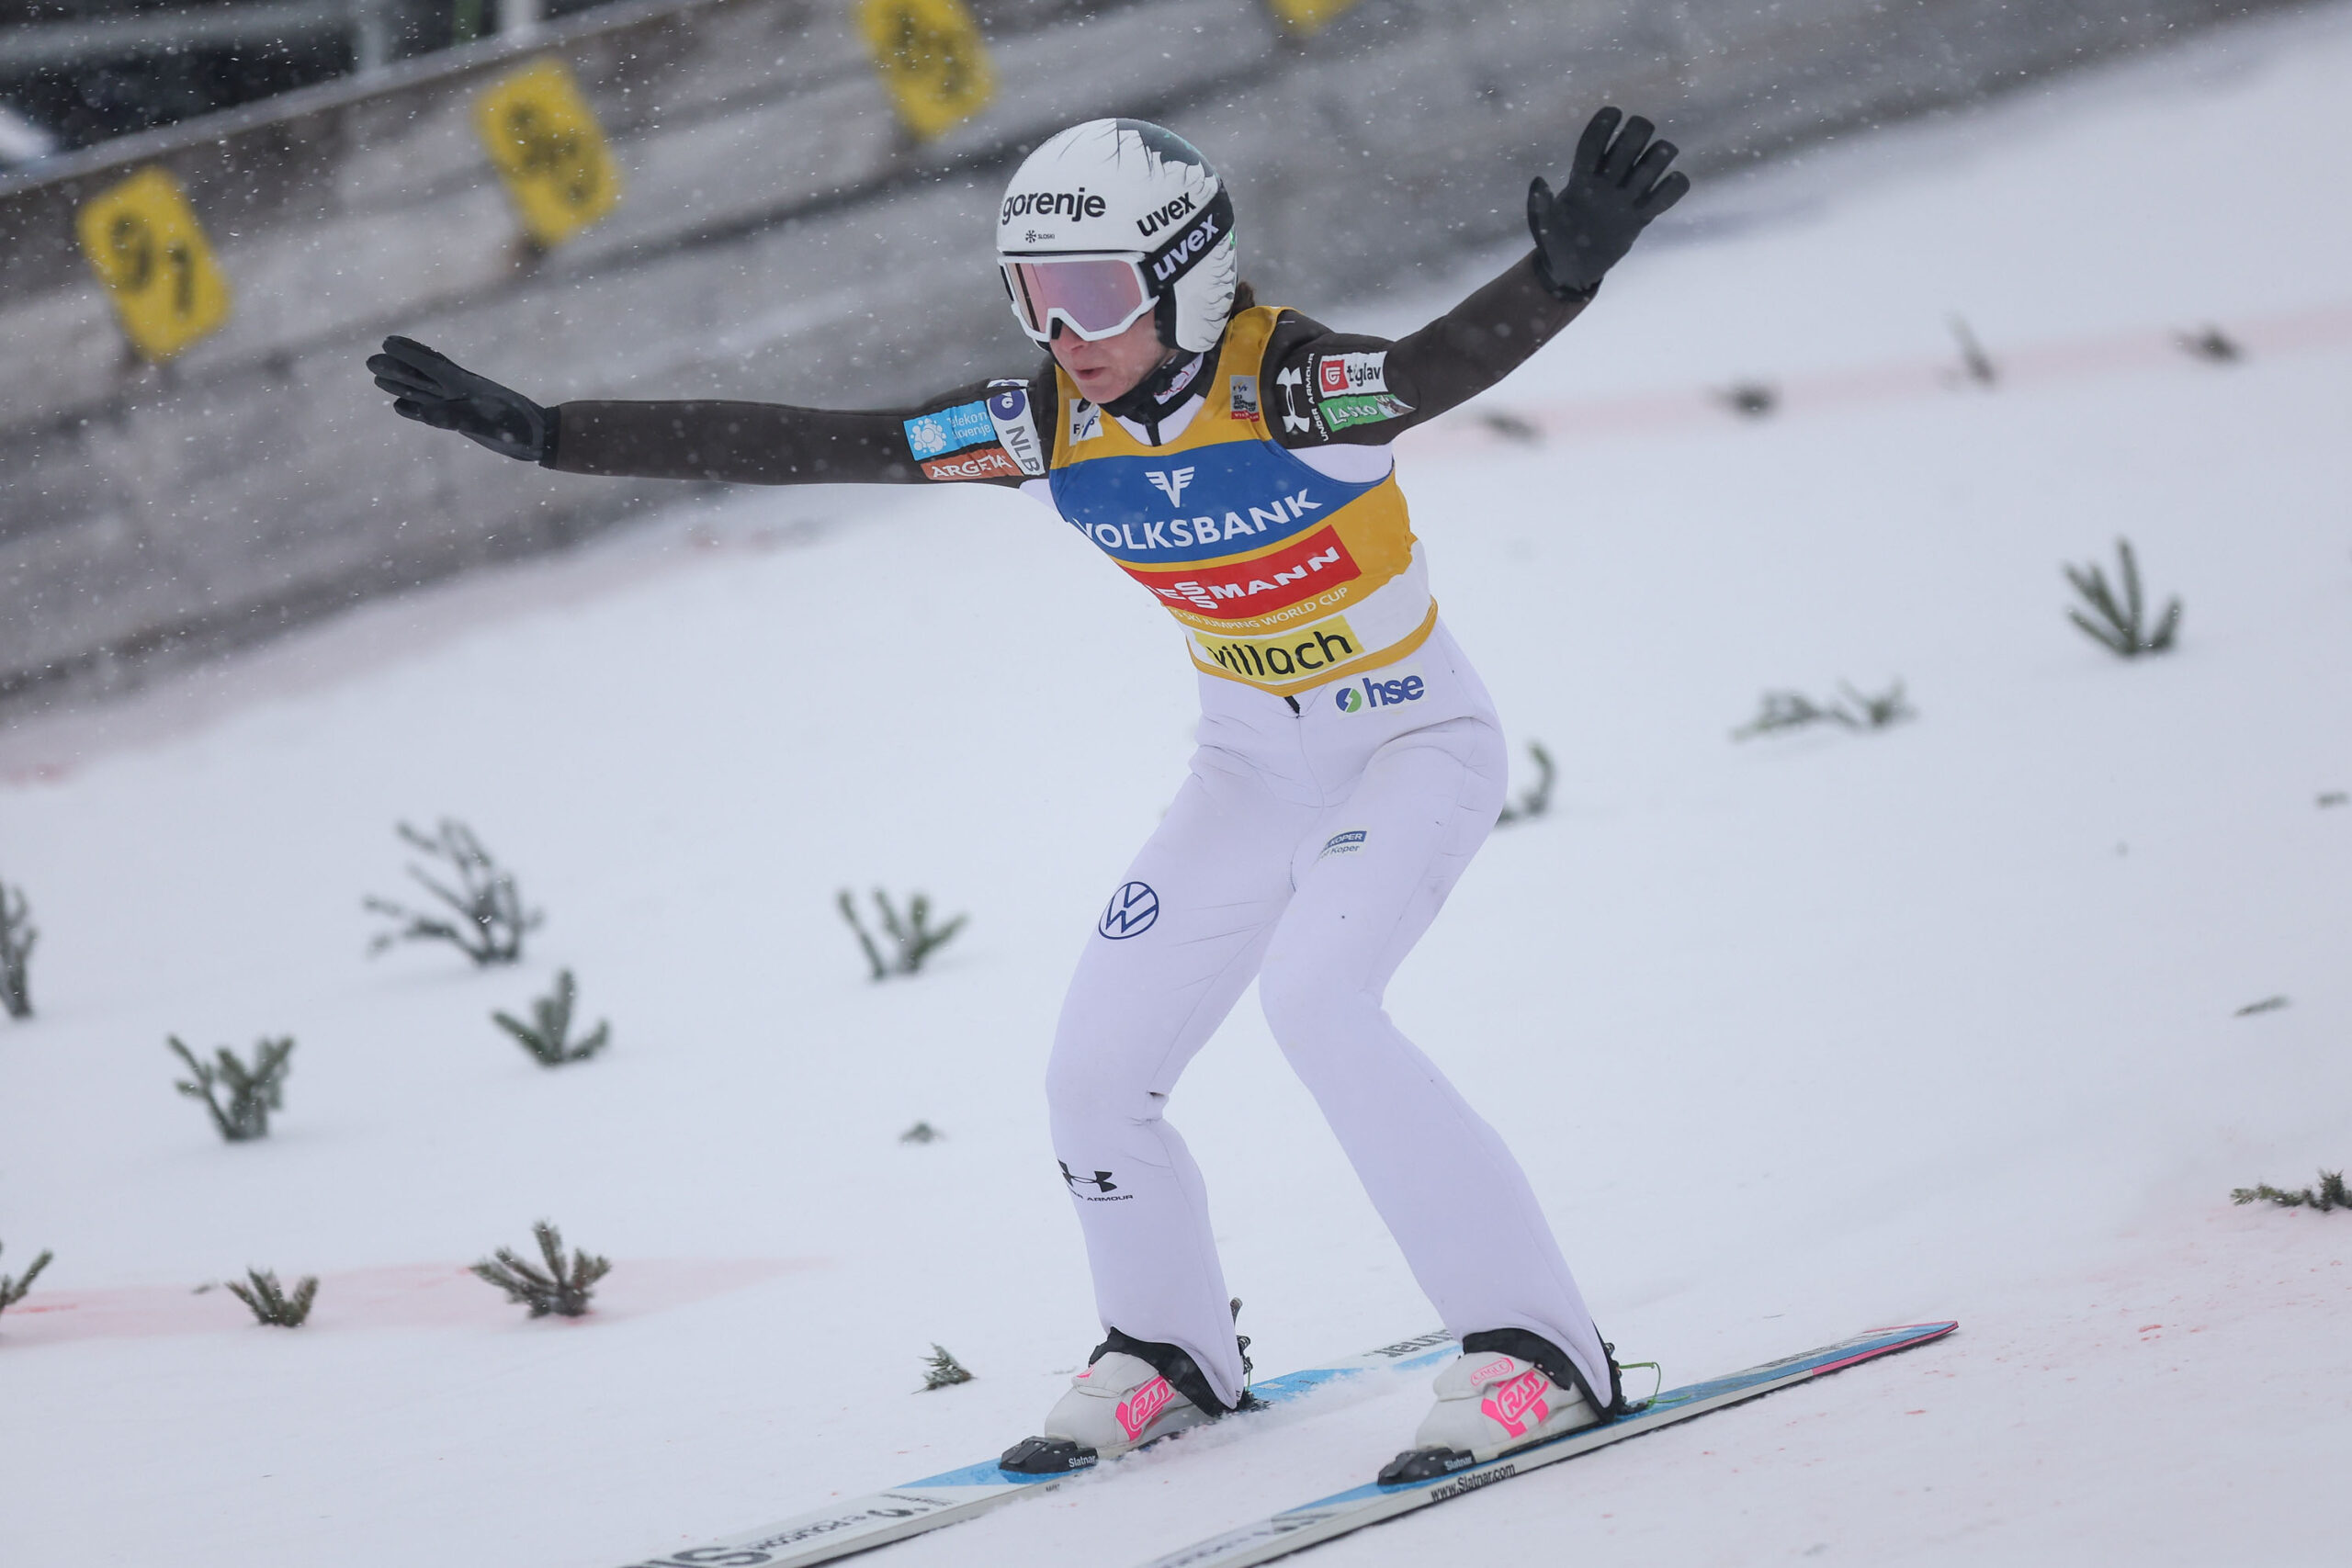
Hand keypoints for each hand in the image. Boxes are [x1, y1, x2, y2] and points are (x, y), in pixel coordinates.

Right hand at [367, 336, 550, 462]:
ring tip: (377, 379)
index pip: (432, 365)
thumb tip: (422, 411)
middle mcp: (461, 392)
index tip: (388, 341)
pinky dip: (415, 409)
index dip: (410, 353)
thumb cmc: (521, 429)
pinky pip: (433, 412)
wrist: (543, 438)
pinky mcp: (463, 421)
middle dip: (397, 368)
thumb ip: (455, 417)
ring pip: (424, 392)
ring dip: (401, 385)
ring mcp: (461, 405)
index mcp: (467, 386)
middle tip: (370, 361)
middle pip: (422, 376)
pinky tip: (401, 407)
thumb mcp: (488, 424)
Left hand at [1527, 108, 1689, 296]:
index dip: (1604, 124)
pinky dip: (1675, 187)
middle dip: (1637, 133)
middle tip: (1637, 144)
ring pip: (1654, 161)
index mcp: (1581, 178)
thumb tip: (1539, 182)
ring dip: (1659, 155)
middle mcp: (1608, 181)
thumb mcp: (1542, 226)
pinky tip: (1668, 188)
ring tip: (1653, 168)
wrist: (1573, 268)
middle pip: (1630, 141)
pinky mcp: (1642, 215)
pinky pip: (1667, 194)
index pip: (1593, 143)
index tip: (1614, 113)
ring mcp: (1627, 196)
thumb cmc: (1554, 241)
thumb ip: (1540, 205)